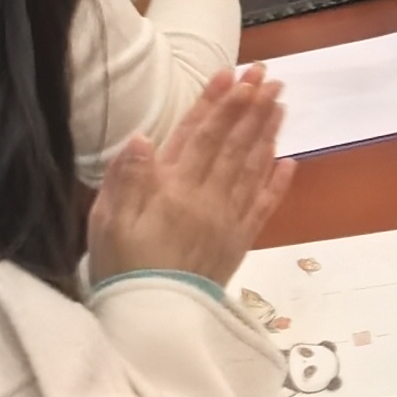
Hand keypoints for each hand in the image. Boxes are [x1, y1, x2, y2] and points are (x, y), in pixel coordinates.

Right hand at [87, 68, 290, 284]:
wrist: (152, 321)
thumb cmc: (122, 269)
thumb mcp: (107, 223)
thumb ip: (126, 179)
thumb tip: (142, 137)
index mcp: (173, 190)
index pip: (201, 136)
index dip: (219, 104)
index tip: (235, 76)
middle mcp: (207, 199)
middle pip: (233, 144)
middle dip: (251, 107)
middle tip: (269, 76)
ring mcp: (227, 220)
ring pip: (252, 167)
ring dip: (267, 133)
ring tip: (280, 104)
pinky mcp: (238, 242)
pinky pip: (263, 206)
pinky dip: (277, 183)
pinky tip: (289, 162)